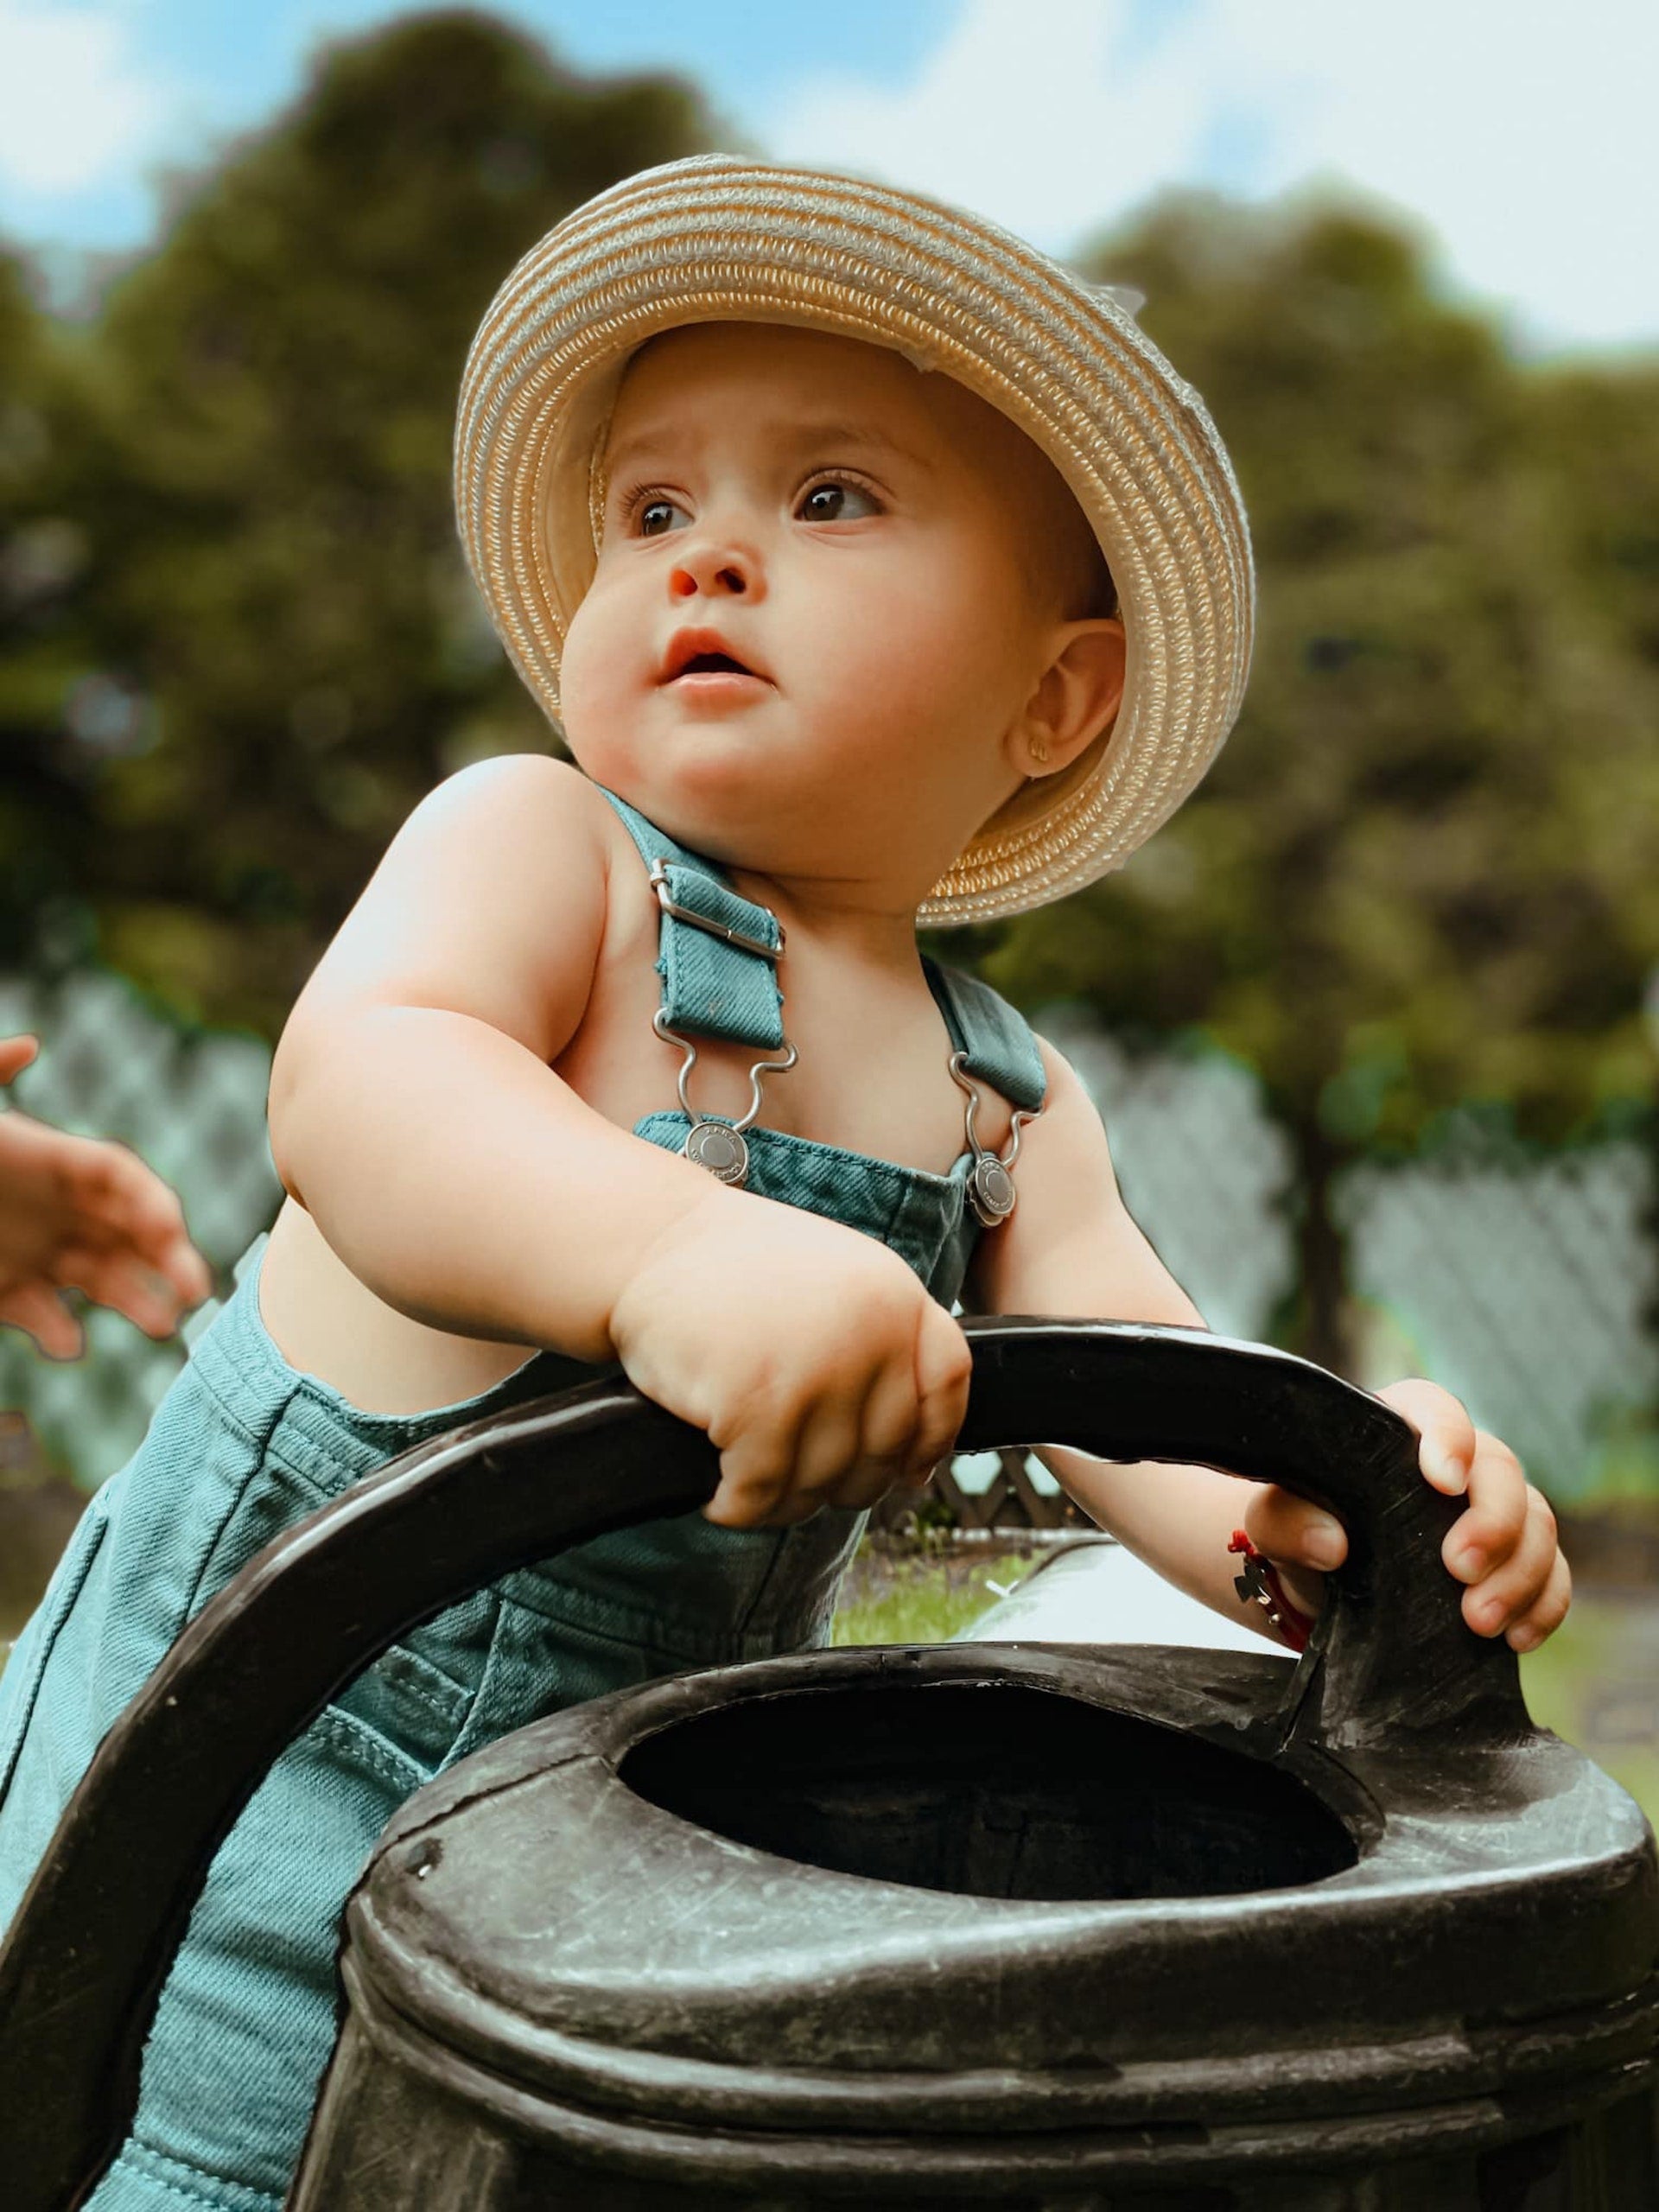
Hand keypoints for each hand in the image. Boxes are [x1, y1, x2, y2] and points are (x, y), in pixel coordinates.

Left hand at [0, 1033, 215, 1357]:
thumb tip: (28, 1043)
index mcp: (49, 1159)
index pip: (120, 1179)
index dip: (153, 1203)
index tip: (172, 1232)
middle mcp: (52, 1208)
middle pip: (127, 1231)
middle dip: (167, 1259)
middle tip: (195, 1291)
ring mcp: (32, 1252)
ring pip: (99, 1279)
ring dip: (134, 1301)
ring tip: (161, 1327)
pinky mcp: (3, 1292)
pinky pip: (43, 1315)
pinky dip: (60, 1333)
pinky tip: (66, 1341)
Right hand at [608, 1183, 970, 1528]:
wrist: (646, 1241)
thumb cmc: (730, 1269)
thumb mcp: (834, 1282)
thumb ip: (877, 1345)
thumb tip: (913, 1458)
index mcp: (894, 1294)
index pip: (949, 1383)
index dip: (931, 1438)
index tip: (908, 1470)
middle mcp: (871, 1330)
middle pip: (884, 1451)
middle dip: (839, 1483)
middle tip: (794, 1480)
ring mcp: (817, 1368)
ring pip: (823, 1483)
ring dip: (783, 1502)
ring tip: (750, 1484)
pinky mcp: (758, 1404)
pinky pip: (762, 1491)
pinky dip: (738, 1507)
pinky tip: (720, 1497)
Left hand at [1241, 1377, 1569, 1652]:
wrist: (1317, 1584)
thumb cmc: (1298, 1529)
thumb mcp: (1272, 1521)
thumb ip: (1286, 1522)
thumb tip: (1331, 1544)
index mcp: (1396, 1429)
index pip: (1436, 1409)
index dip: (1449, 1437)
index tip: (1444, 1480)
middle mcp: (1456, 1463)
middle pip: (1501, 1469)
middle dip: (1494, 1521)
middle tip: (1460, 1569)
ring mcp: (1490, 1511)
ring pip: (1538, 1521)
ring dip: (1520, 1573)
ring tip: (1479, 1622)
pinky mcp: (1511, 1563)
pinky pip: (1553, 1574)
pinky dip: (1544, 1604)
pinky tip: (1518, 1639)